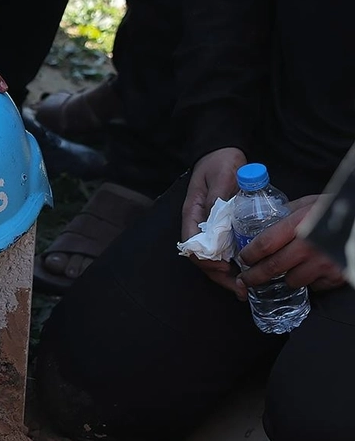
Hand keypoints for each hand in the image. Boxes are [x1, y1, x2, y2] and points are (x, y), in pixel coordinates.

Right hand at [181, 147, 247, 297]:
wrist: (223, 152)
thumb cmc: (219, 162)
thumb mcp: (221, 177)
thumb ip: (218, 198)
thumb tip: (216, 223)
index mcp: (192, 213)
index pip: (193, 244)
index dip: (206, 260)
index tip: (225, 268)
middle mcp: (198, 224)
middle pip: (202, 257)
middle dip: (219, 275)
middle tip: (240, 288)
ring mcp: (209, 226)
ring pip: (213, 257)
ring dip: (227, 273)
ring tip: (244, 286)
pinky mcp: (222, 226)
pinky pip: (224, 249)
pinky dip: (234, 262)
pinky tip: (248, 270)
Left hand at [238, 194, 346, 291]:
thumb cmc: (337, 209)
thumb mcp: (310, 203)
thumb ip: (286, 212)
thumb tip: (261, 219)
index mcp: (299, 224)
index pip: (265, 244)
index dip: (249, 254)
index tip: (243, 259)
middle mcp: (310, 246)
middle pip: (273, 267)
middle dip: (254, 276)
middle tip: (246, 279)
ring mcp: (324, 263)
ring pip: (292, 281)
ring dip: (285, 277)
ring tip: (285, 270)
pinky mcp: (337, 276)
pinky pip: (314, 286)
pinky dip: (309, 281)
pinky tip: (310, 271)